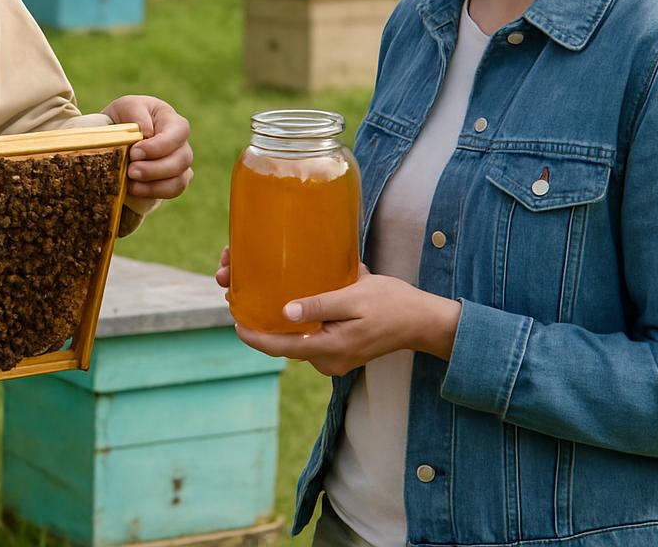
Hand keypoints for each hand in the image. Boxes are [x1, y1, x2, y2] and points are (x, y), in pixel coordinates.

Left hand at [101, 95, 192, 199]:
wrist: (118, 140)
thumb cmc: (124, 119)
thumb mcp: (125, 107)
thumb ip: (135, 113)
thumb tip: (147, 132)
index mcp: (171, 120)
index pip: (178, 132)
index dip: (159, 146)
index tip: (134, 152)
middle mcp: (181, 142)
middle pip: (182, 159)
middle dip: (155, 168)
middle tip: (131, 171)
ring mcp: (180, 163)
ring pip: (180, 178)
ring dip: (154, 184)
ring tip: (131, 183)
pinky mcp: (175, 180)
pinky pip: (174, 190)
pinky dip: (154, 192)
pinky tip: (134, 189)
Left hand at [231, 264, 461, 376]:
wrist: (422, 320)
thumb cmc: (391, 304)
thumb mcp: (354, 297)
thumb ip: (320, 305)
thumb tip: (285, 312)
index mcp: (329, 349)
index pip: (280, 347)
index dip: (254, 336)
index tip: (235, 321)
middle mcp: (329, 361)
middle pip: (285, 346)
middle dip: (263, 327)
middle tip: (244, 300)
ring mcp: (335, 360)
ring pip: (297, 343)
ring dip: (279, 326)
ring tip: (260, 299)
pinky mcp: (340, 353)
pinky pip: (310, 341)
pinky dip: (297, 326)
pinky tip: (288, 306)